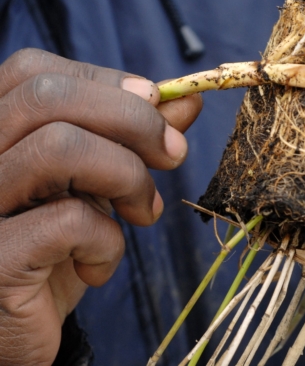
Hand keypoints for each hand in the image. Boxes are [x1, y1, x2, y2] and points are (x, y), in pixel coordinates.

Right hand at [0, 48, 201, 364]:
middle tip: (173, 154)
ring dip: (129, 178)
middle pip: (49, 97)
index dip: (108, 82)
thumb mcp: (100, 184)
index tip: (157, 106)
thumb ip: (137, 138)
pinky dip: (108, 241)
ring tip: (144, 214)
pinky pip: (67, 220)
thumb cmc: (60, 246)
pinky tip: (99, 265)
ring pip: (60, 148)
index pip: (36, 72)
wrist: (23, 326)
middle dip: (133, 120)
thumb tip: (187, 99)